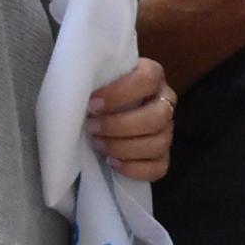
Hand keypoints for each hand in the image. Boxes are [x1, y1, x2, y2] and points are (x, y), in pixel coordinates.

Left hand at [88, 58, 174, 182]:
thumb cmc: (98, 93)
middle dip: (119, 126)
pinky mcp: (163, 156)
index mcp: (153, 76)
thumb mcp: (98, 78)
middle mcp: (165, 102)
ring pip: (157, 144)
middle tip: (91, 127)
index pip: (148, 80)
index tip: (92, 104)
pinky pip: (158, 167)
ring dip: (123, 148)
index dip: (120, 93)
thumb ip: (94, 79)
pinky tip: (112, 163)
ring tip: (97, 144)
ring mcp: (167, 131)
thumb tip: (77, 91)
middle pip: (157, 117)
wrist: (102, 112)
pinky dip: (134, 168)